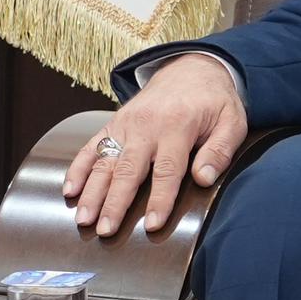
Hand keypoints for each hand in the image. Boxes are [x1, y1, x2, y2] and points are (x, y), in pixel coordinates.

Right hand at [66, 53, 244, 238]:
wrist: (191, 69)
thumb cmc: (214, 102)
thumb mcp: (232, 121)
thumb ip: (220, 150)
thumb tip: (204, 179)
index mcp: (177, 126)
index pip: (167, 169)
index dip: (159, 199)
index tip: (151, 225)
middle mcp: (146, 126)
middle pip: (128, 169)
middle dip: (115, 202)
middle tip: (105, 230)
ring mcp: (125, 124)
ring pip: (104, 161)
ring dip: (92, 192)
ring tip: (83, 219)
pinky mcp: (113, 124)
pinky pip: (91, 146)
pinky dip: (77, 168)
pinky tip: (69, 191)